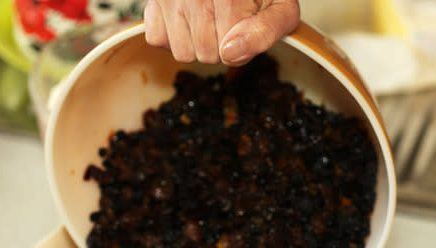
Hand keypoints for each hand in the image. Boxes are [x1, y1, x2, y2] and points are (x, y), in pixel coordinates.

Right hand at [143, 0, 299, 64]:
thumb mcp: (281, 8)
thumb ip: (265, 32)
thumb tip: (230, 54)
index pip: (228, 53)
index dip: (242, 45)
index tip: (248, 23)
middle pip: (205, 55)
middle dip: (221, 46)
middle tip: (230, 21)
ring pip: (182, 52)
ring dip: (198, 44)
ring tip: (210, 19)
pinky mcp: (154, 1)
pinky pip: (157, 40)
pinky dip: (172, 36)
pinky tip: (189, 20)